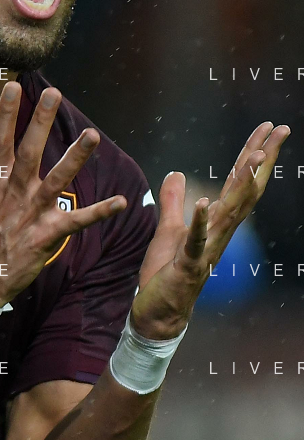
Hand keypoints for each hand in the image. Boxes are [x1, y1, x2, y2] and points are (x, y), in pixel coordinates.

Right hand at [0, 81, 126, 307]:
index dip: (5, 114)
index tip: (12, 87)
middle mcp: (13, 193)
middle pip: (29, 152)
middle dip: (40, 122)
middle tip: (54, 94)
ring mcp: (30, 214)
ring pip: (56, 181)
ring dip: (75, 159)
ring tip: (93, 136)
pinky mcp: (46, 237)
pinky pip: (76, 222)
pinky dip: (99, 213)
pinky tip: (122, 203)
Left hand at [131, 121, 290, 338]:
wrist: (159, 312)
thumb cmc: (167, 273)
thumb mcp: (168, 229)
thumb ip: (173, 202)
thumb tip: (175, 174)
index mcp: (216, 221)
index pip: (238, 181)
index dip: (253, 153)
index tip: (270, 128)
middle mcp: (219, 231)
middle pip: (245, 189)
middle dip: (262, 158)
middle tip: (280, 130)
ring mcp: (208, 248)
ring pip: (230, 211)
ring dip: (242, 183)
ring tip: (254, 156)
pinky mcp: (189, 264)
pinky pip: (197, 240)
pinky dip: (200, 221)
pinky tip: (205, 201)